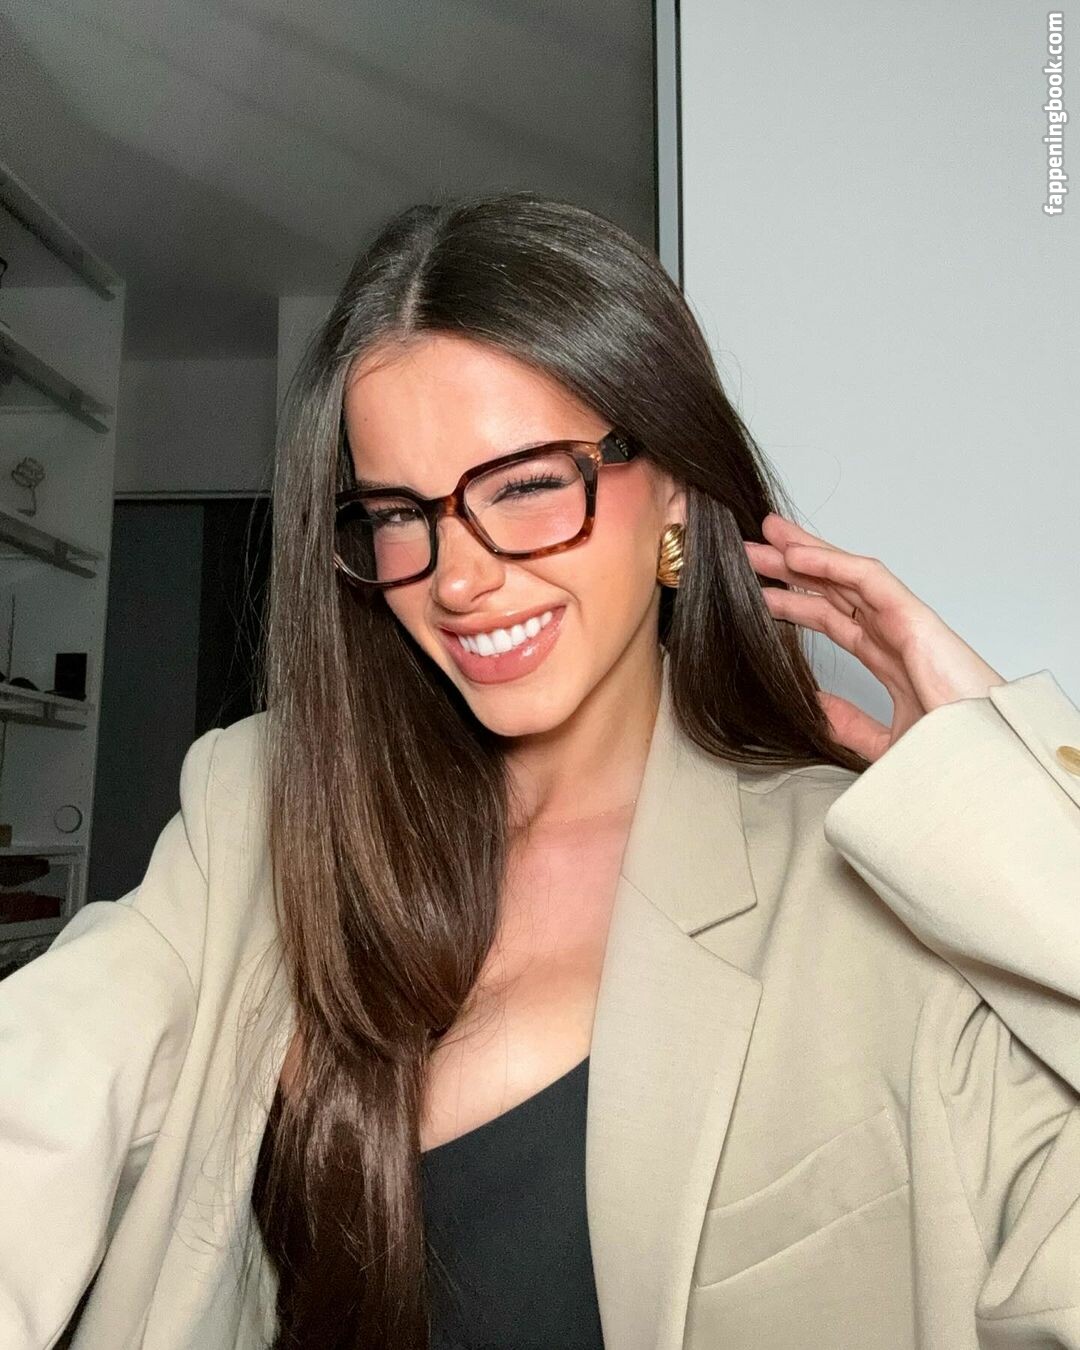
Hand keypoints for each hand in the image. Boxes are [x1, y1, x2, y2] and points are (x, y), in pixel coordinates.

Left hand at [743, 512, 1006, 762]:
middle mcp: (896, 635)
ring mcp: (906, 624)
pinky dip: (831, 563)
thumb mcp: (884, 744)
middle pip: (834, 590)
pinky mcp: (916, 620)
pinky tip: (797, 555)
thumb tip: (812, 705)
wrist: (983, 770)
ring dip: (805, 554)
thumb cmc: (951, 759)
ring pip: (846, 576)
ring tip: (765, 535)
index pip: (834, 620)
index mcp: (890, 660)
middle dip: (792, 568)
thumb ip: (849, 725)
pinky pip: (868, 580)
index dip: (796, 603)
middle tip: (751, 551)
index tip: (759, 593)